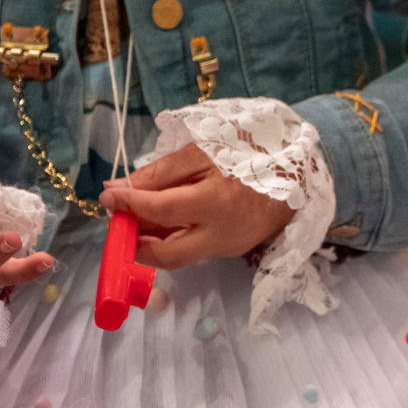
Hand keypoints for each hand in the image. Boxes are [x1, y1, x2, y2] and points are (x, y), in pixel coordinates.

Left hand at [99, 144, 295, 268]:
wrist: (299, 174)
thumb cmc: (252, 155)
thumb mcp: (207, 151)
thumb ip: (164, 170)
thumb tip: (122, 187)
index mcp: (216, 202)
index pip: (160, 210)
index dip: (129, 204)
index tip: (108, 196)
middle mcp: (221, 234)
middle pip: (165, 254)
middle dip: (134, 242)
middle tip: (118, 222)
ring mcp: (228, 247)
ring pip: (177, 256)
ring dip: (151, 241)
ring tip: (138, 218)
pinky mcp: (232, 250)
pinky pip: (193, 249)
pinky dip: (173, 238)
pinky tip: (166, 221)